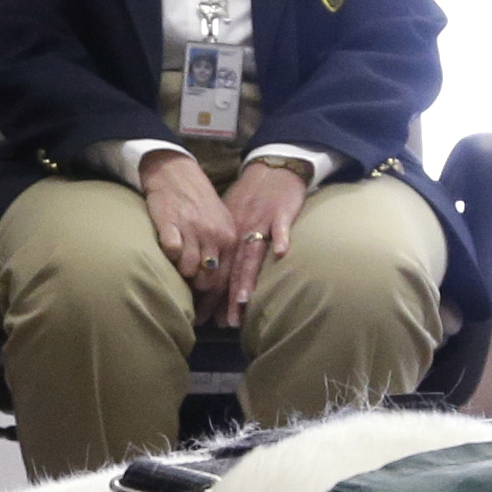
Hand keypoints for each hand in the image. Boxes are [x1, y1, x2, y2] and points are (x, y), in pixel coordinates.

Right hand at [139, 150, 236, 316]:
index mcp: (229, 238)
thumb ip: (222, 253)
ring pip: (188, 269)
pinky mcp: (170, 224)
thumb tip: (217, 288)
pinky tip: (165, 254)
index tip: (205, 319)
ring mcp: (192, 230)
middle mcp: (214, 235)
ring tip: (175, 271)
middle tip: (186, 300)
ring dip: (180, 274)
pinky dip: (168, 257)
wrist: (177, 173)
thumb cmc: (199, 203)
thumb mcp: (220, 224)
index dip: (214, 303)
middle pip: (207, 279)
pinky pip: (170, 252)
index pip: (225, 279)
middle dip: (196, 293)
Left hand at [215, 159, 306, 327]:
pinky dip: (281, 238)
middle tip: (225, 322)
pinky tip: (281, 253)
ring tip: (243, 299)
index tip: (210, 320)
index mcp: (230, 237)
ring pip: (253, 253)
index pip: (222, 271)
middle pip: (235, 269)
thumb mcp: (232, 221)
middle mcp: (242, 233)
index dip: (216, 296)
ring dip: (248, 276)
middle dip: (229, 297)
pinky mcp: (280, 213)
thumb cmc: (252, 198)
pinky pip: (281, 227)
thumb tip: (214, 277)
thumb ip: (226, 247)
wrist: (271, 169)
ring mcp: (261, 223)